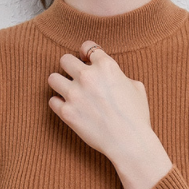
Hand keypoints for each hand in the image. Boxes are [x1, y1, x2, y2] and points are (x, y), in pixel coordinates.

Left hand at [47, 40, 152, 159]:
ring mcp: (74, 94)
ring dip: (60, 84)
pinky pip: (52, 101)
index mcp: (106, 66)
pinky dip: (59, 104)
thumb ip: (120, 75)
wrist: (129, 141)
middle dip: (70, 67)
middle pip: (64, 59)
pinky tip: (69, 108)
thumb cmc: (136, 116)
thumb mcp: (136, 87)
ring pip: (53, 78)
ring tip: (69, 92)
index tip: (86, 60)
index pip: (87, 46)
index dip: (86, 53)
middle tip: (76, 78)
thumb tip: (112, 76)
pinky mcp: (66, 112)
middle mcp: (87, 76)